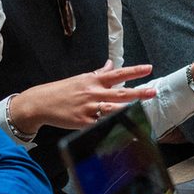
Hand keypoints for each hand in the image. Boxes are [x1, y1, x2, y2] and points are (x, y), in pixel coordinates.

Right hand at [8, 61, 155, 136]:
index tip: (148, 68)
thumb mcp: (80, 78)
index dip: (134, 71)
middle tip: (152, 91)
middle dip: (138, 92)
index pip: (118, 73)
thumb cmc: (61, 91)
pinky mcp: (84, 122)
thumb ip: (98, 73)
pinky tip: (124, 129)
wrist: (40, 103)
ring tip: (142, 110)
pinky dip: (112, 126)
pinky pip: (101, 124)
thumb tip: (111, 64)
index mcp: (93, 80)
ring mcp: (89, 108)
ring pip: (113, 108)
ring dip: (129, 109)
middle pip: (120, 92)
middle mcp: (93, 93)